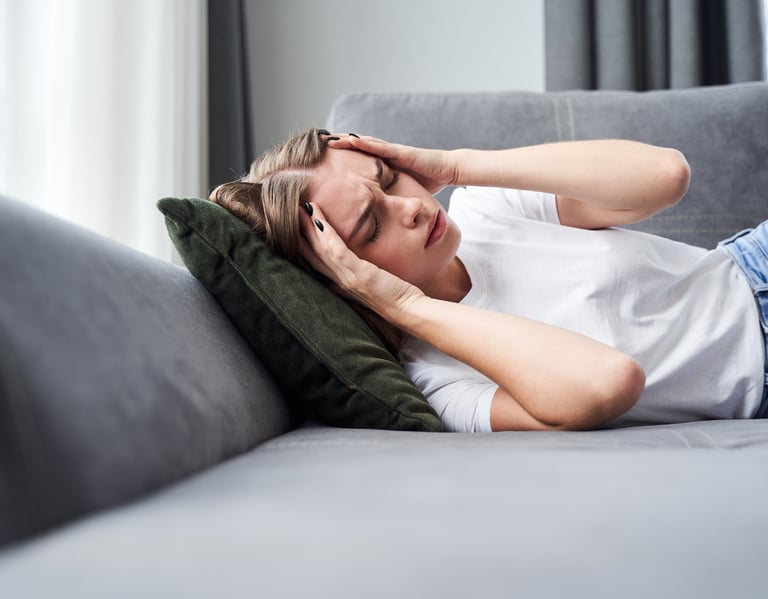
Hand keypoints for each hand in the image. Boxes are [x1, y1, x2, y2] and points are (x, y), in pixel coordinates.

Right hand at [300, 202, 424, 319]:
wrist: (410, 311)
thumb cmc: (394, 296)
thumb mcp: (371, 284)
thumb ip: (356, 275)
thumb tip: (347, 270)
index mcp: (341, 282)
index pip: (315, 261)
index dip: (302, 243)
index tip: (294, 224)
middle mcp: (339, 281)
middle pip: (312, 254)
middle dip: (299, 231)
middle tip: (290, 209)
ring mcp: (348, 278)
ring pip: (321, 249)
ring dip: (309, 227)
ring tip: (301, 207)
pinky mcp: (360, 275)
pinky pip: (337, 250)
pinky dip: (326, 232)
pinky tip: (318, 217)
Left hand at [326, 134, 457, 194]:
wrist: (448, 170)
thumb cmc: (428, 181)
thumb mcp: (402, 191)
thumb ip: (390, 196)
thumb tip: (378, 213)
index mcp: (384, 165)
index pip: (358, 159)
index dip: (340, 157)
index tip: (321, 159)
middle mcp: (385, 155)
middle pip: (356, 148)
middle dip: (337, 145)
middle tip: (315, 143)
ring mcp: (393, 152)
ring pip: (364, 143)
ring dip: (344, 140)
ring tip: (326, 138)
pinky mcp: (402, 152)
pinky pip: (380, 147)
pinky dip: (364, 143)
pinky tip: (350, 139)